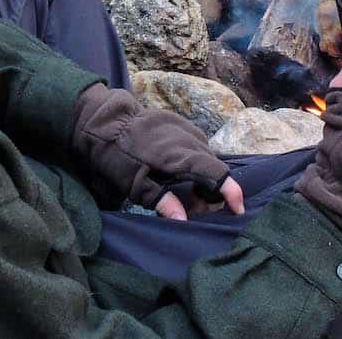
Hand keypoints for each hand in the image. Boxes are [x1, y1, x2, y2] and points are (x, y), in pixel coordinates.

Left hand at [70, 84, 245, 217]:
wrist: (105, 120)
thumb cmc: (118, 156)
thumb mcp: (134, 185)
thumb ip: (162, 202)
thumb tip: (184, 221)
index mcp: (182, 155)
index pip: (218, 174)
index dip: (232, 193)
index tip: (237, 211)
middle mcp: (190, 139)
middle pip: (215, 168)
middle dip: (213, 191)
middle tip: (198, 209)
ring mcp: (186, 129)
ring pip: (207, 156)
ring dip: (204, 176)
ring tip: (187, 193)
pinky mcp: (179, 124)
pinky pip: (197, 145)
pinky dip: (196, 162)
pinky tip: (180, 173)